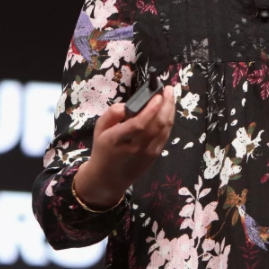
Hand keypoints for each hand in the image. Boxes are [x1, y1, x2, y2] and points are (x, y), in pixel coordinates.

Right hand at [74, 85, 175, 208]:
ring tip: (170, 96)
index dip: (151, 109)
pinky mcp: (155, 155)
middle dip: (166, 104)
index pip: (139, 124)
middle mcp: (135, 147)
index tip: (157, 95)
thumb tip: (127, 105)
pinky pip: (166, 135)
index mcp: (117, 140)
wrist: (108, 178)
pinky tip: (168, 110)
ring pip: (164, 129)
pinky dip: (169, 121)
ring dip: (170, 111)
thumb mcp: (99, 129)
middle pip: (157, 124)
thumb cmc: (103, 150)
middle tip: (168, 89)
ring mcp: (148, 152)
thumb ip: (111, 114)